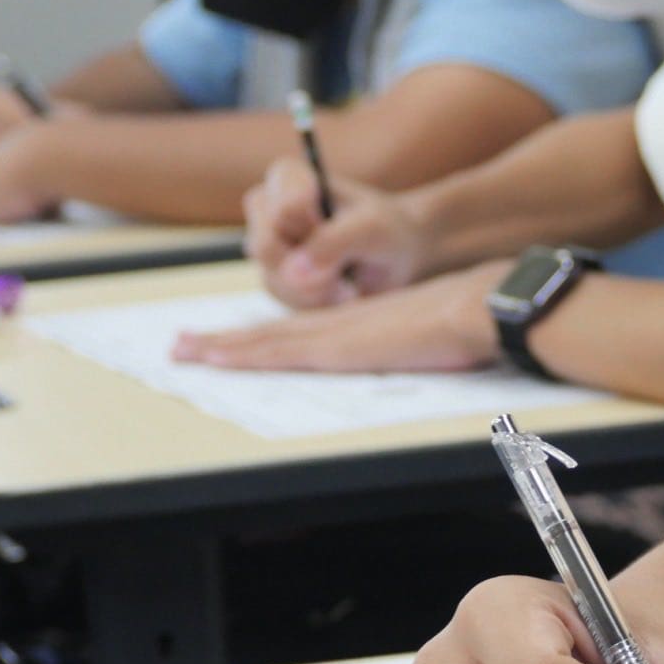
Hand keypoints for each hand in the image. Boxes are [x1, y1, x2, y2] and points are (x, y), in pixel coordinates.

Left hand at [171, 264, 509, 371]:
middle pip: (271, 333)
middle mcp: (341, 322)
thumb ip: (423, 337)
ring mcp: (338, 333)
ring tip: (182, 351)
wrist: (480, 305)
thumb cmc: (472, 317)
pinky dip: (243, 354)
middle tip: (182, 345)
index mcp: (362, 321)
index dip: (261, 336)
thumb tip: (433, 345)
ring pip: (264, 340)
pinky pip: (279, 352)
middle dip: (224, 339)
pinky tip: (217, 358)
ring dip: (220, 346)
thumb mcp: (439, 328)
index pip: (300, 330)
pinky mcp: (340, 346)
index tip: (232, 342)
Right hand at [244, 158, 427, 308]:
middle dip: (312, 266)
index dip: (315, 229)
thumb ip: (333, 243)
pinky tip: (340, 292)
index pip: (282, 208)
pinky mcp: (274, 278)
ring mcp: (268, 245)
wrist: (396, 257)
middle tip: (346, 264)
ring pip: (273, 279)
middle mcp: (268, 208)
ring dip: (318, 289)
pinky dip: (317, 302)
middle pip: (266, 247)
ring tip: (349, 281)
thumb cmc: (386, 230)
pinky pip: (284, 299)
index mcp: (288, 178)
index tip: (342, 223)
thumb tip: (292, 275)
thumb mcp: (372, 228)